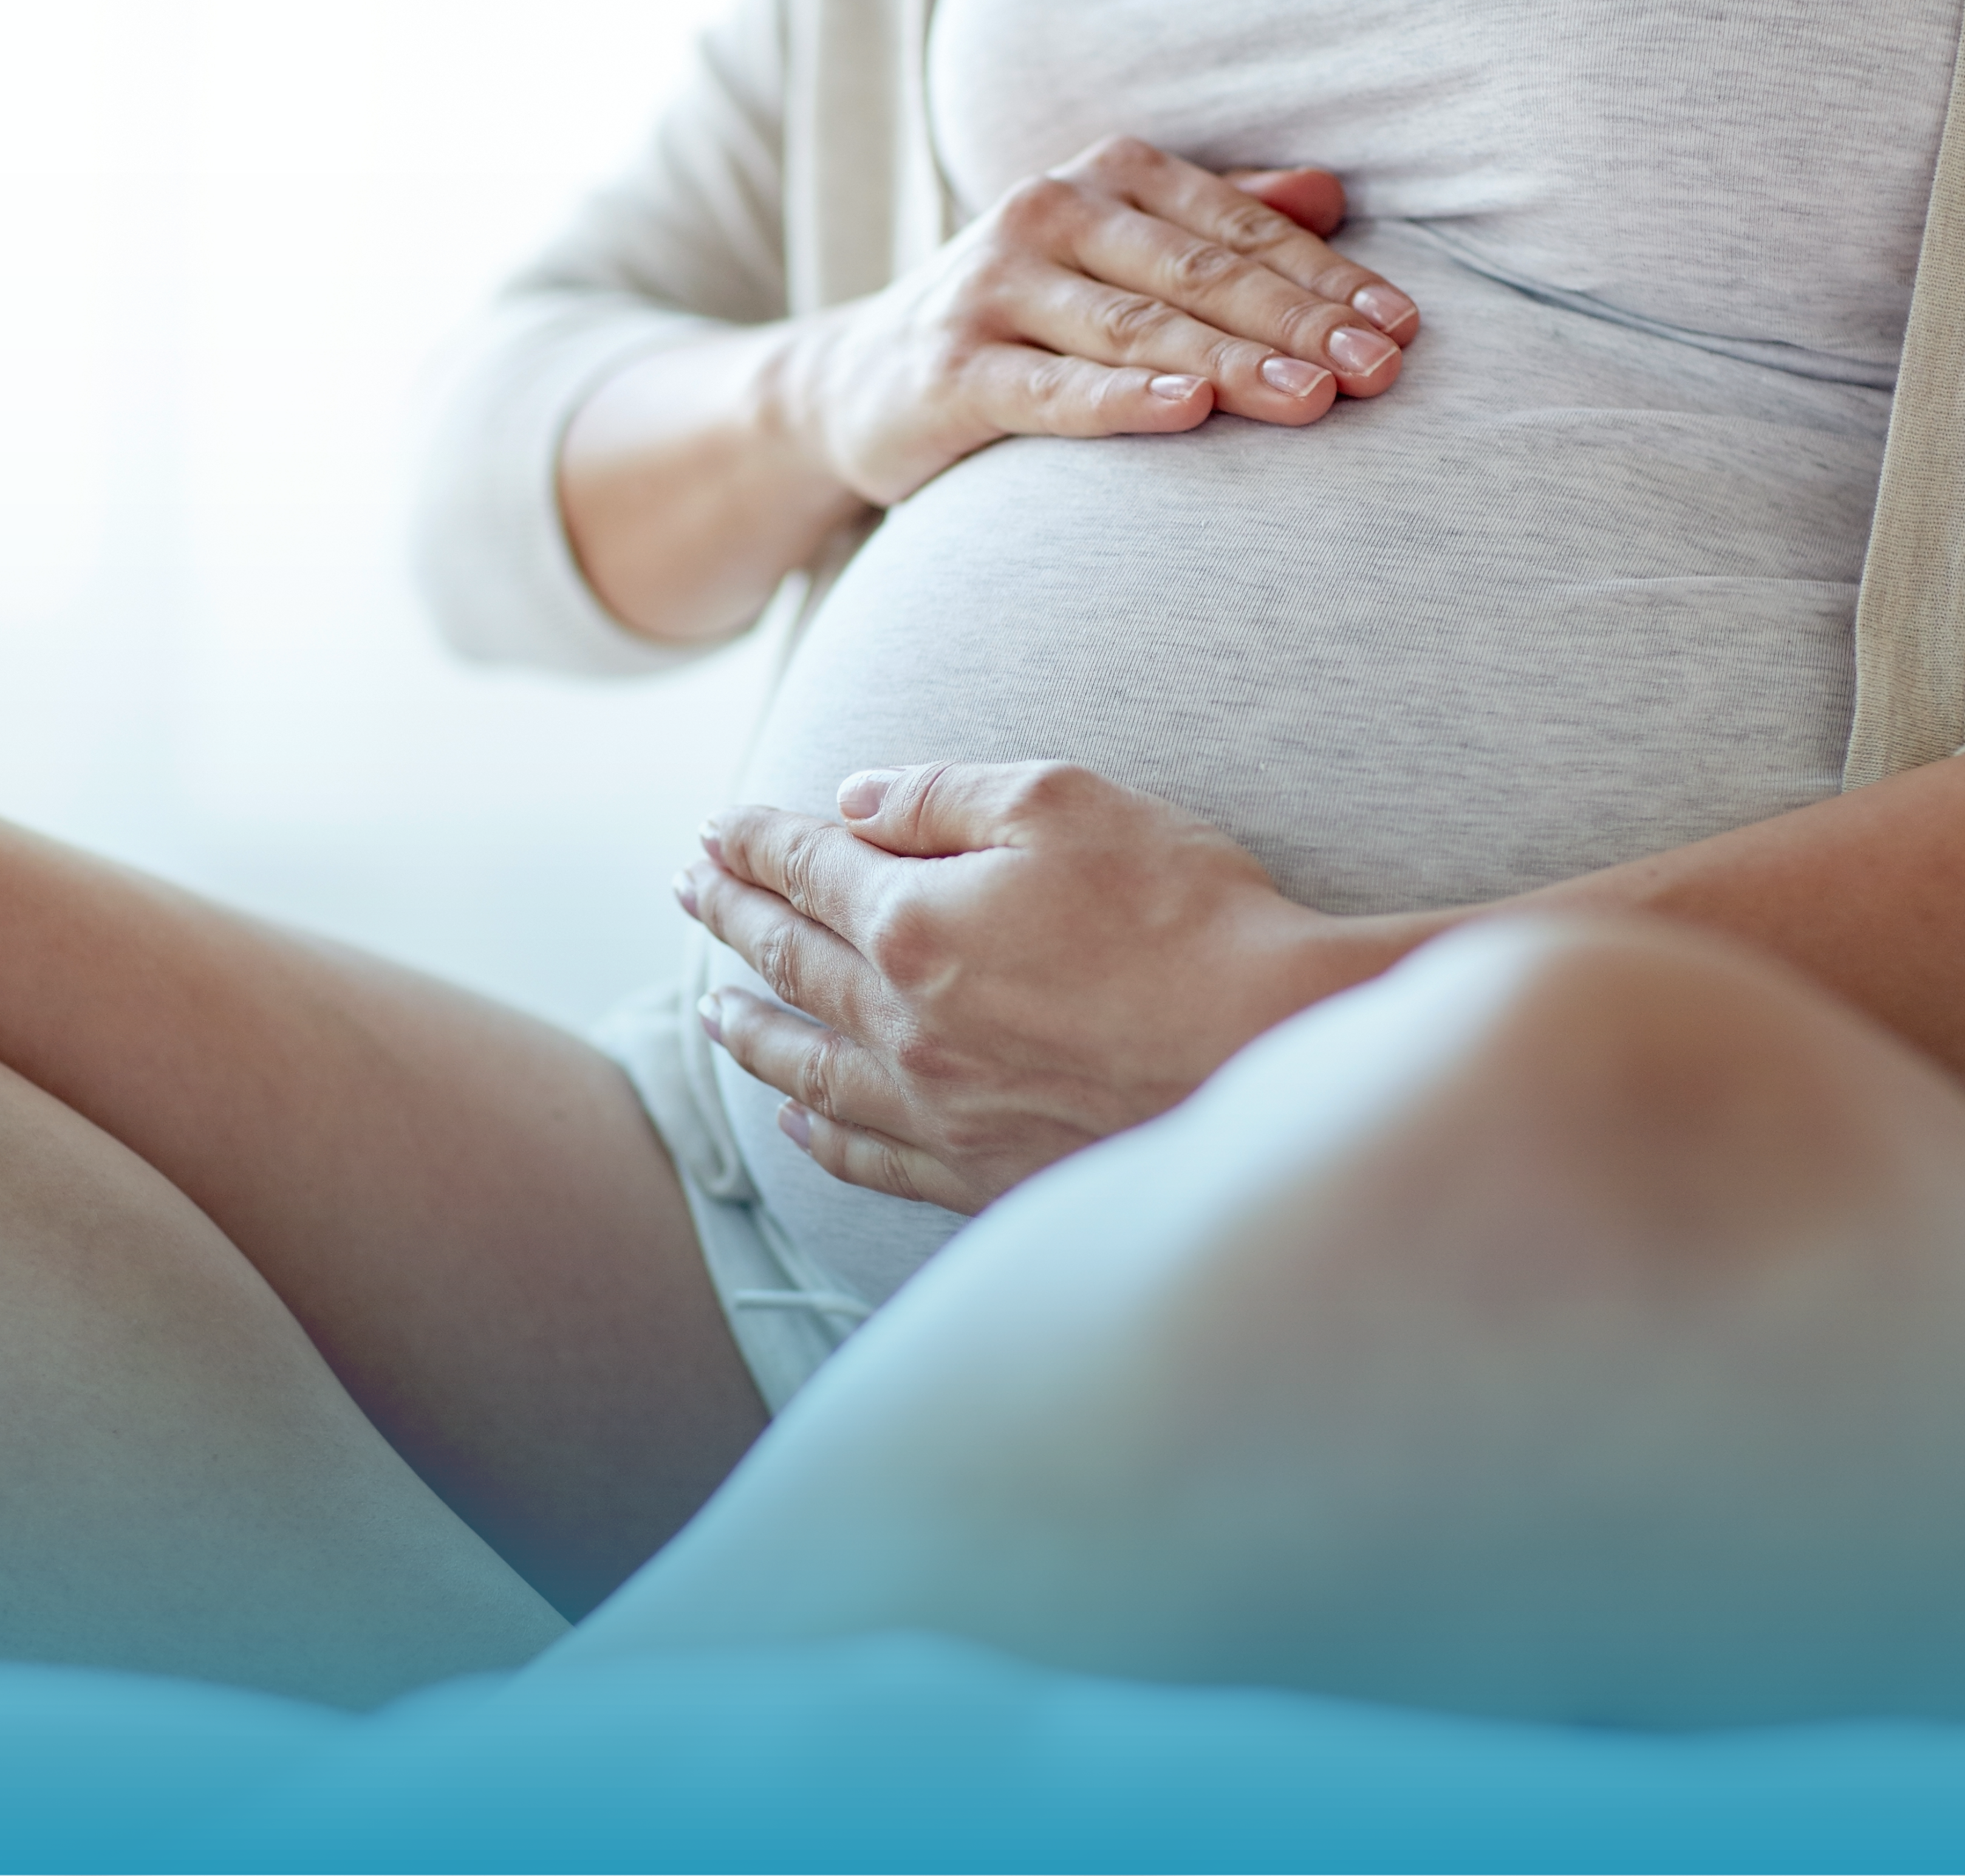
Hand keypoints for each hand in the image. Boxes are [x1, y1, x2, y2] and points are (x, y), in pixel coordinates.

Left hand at [675, 760, 1395, 1214]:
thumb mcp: (1065, 802)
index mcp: (915, 922)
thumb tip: (852, 800)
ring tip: (711, 1008)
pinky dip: (818, 1133)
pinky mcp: (981, 1169)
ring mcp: (939, 1105)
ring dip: (750, 1028)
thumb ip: (944, 796)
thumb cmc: (1185, 910)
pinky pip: (868, 1154)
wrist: (1275, 1047)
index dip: (755, 840)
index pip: (806, 867)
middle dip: (732, 915)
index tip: (717, 827)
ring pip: (808, 1066)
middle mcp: (905, 1022)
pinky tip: (793, 1120)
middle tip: (689, 890)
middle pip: (792, 959)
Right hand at [778, 137, 1419, 509]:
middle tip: (1384, 371)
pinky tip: (1189, 409)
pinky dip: (1123, 399)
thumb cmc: (1021, 320)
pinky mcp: (951, 368)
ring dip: (1235, 363)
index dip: (1329, 279)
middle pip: (1202, 273)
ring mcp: (993, 288)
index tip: (1405, 327)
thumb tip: (1330, 194)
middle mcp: (1048, 212)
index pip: (1242, 228)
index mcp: (1107, 175)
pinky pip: (1051, 389)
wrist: (858, 382)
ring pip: (1138, 326)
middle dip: (1302, 324)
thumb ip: (1218, 220)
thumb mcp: (1117, 254)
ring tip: (1316, 398)